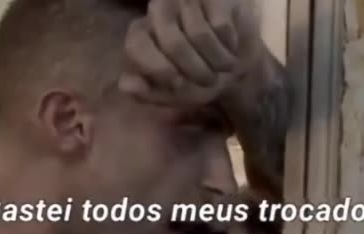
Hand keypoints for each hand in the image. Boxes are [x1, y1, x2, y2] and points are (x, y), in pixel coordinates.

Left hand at [119, 0, 263, 105]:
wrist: (238, 67)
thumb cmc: (200, 79)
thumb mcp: (173, 95)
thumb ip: (147, 92)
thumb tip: (125, 85)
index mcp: (142, 34)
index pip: (137, 46)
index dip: (159, 70)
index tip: (179, 84)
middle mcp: (159, 10)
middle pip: (173, 43)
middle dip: (196, 71)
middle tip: (210, 81)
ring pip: (200, 35)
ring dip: (218, 61)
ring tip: (224, 66)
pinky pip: (220, 25)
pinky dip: (229, 45)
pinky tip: (231, 45)